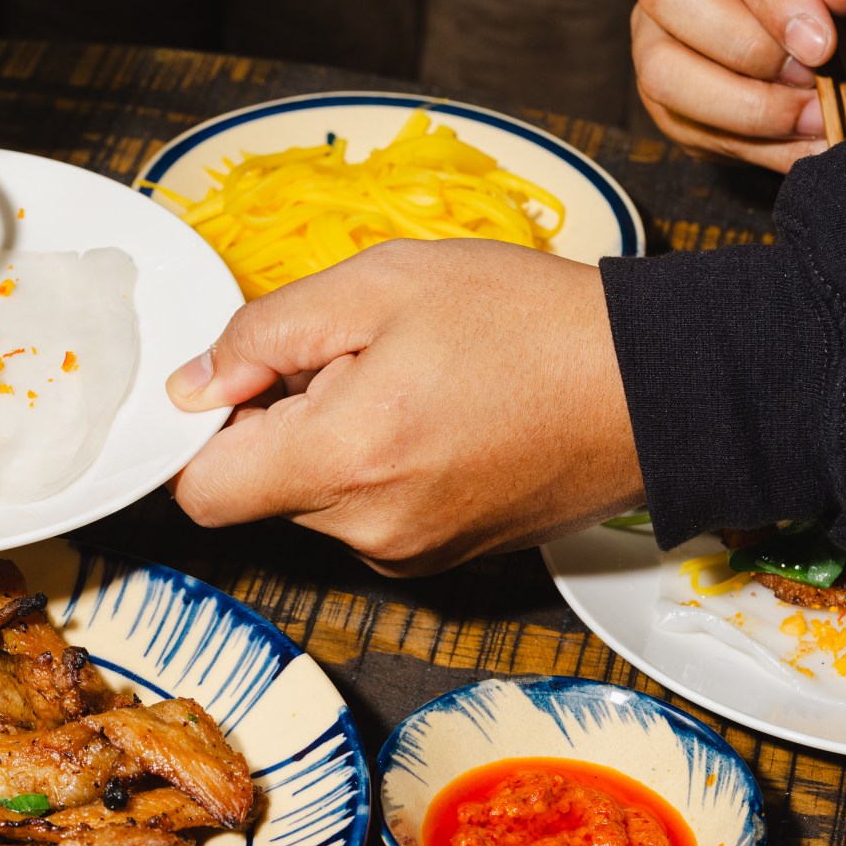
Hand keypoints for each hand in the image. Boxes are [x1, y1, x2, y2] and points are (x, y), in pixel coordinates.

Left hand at [165, 239, 644, 574]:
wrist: (654, 385)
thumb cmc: (526, 321)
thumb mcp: (377, 285)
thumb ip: (263, 335)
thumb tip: (191, 386)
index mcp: (344, 461)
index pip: (202, 492)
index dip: (204, 431)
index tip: (247, 380)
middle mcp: (368, 530)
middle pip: (260, 491)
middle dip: (282, 422)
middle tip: (359, 358)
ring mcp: (408, 555)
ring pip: (314, 503)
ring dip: (333, 443)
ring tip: (412, 381)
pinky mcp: (441, 560)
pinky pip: (367, 516)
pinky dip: (378, 469)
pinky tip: (438, 417)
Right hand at [632, 0, 845, 171]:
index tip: (824, 44)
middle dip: (748, 51)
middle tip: (816, 77)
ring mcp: (655, 19)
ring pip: (660, 68)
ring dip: (744, 108)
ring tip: (815, 117)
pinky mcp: (660, 81)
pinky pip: (679, 122)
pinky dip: (748, 144)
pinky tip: (799, 140)